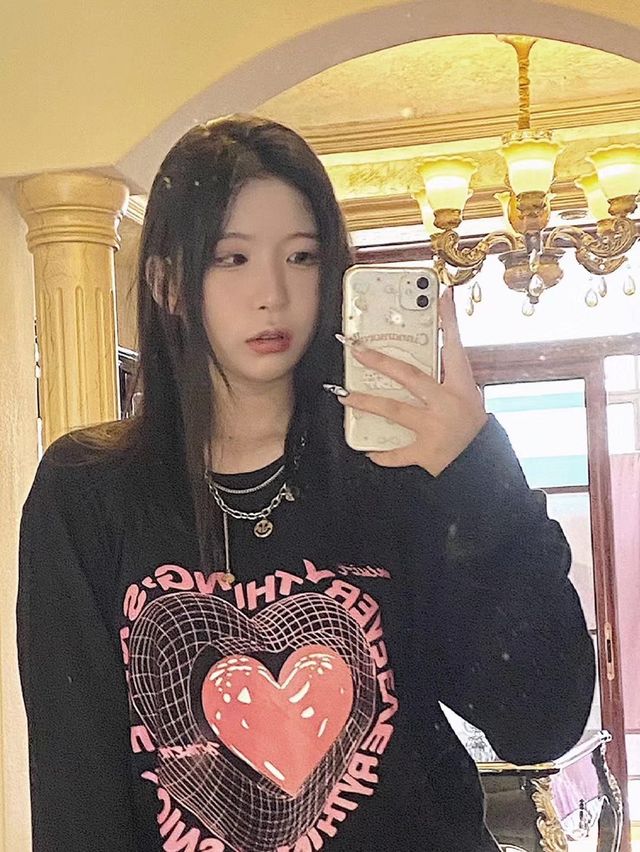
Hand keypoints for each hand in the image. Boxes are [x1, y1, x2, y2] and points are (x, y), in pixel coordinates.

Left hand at [339, 287, 487, 474]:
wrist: (480, 466)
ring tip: (344, 396)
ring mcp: (434, 428)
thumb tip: (428, 352)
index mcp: (460, 387)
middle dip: (381, 361)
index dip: (449, 320)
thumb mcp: (467, 398)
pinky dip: (381, 452)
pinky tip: (367, 449)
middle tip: (357, 350)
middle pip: (410, 376)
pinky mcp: (425, 452)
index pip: (455, 347)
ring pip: (394, 410)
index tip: (442, 295)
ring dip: (366, 403)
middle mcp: (446, 404)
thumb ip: (446, 378)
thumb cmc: (471, 429)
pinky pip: (396, 452)